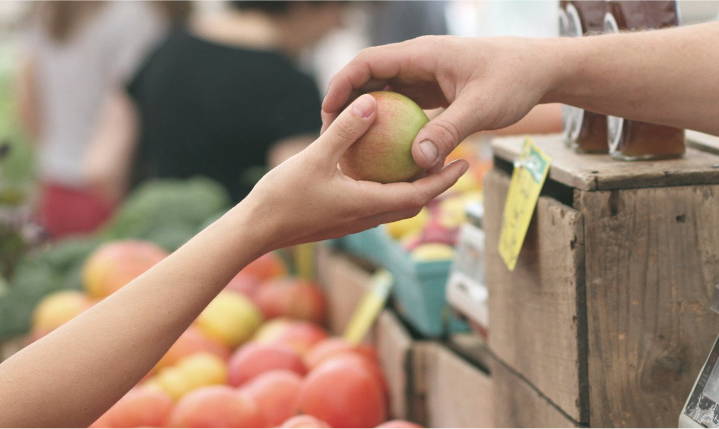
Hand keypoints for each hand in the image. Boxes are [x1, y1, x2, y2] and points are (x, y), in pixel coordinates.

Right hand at [237, 93, 468, 251]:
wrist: (254, 231)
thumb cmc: (282, 197)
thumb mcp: (315, 157)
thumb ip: (345, 131)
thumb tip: (372, 102)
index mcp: (368, 205)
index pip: (419, 195)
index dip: (444, 180)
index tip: (464, 163)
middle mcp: (366, 217)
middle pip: (413, 202)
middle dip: (435, 184)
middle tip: (452, 159)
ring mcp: (353, 221)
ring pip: (394, 204)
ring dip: (412, 186)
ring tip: (422, 161)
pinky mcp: (340, 219)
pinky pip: (374, 202)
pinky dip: (387, 186)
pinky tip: (379, 166)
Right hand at [321, 36, 559, 170]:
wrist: (540, 69)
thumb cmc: (514, 80)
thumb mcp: (482, 108)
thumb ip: (449, 132)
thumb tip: (418, 161)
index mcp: (423, 54)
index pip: (368, 62)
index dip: (342, 85)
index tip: (328, 114)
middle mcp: (419, 61)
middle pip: (370, 78)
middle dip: (347, 104)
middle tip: (331, 137)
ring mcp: (427, 76)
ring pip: (386, 93)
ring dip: (368, 116)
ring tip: (351, 148)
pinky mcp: (436, 90)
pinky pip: (405, 106)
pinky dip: (392, 125)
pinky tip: (386, 153)